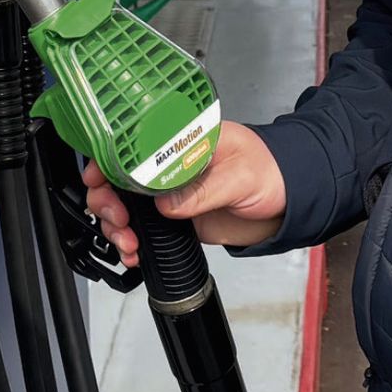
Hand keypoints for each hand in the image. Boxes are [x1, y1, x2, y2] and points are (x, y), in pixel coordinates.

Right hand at [78, 126, 290, 262]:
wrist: (291, 203)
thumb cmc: (274, 173)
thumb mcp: (240, 177)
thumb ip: (202, 191)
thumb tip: (165, 204)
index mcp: (182, 139)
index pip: (131, 143)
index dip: (108, 161)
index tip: (100, 180)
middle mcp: (169, 164)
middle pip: (118, 177)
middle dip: (107, 201)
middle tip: (118, 219)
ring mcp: (169, 192)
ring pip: (124, 206)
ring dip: (116, 226)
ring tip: (129, 241)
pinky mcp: (174, 217)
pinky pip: (142, 229)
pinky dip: (131, 243)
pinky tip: (134, 251)